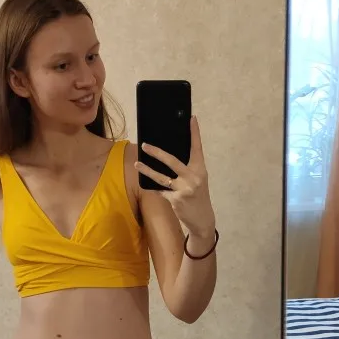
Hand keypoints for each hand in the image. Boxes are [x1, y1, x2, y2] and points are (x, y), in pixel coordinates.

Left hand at [134, 116, 216, 240]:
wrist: (202, 219)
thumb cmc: (198, 196)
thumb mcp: (197, 180)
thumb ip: (187, 169)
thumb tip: (168, 156)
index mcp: (200, 169)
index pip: (197, 148)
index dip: (194, 133)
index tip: (191, 118)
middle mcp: (193, 177)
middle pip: (172, 161)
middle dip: (157, 152)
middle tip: (145, 145)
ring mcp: (184, 189)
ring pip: (161, 177)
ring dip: (147, 170)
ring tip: (137, 163)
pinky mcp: (175, 199)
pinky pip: (160, 191)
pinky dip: (153, 187)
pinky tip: (144, 183)